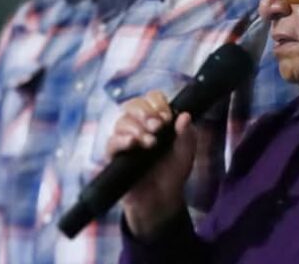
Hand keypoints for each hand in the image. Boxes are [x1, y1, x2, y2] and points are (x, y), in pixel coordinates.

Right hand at [107, 90, 195, 237]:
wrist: (162, 199)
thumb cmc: (172, 173)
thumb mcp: (185, 153)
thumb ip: (187, 134)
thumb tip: (185, 116)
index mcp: (156, 120)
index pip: (151, 99)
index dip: (158, 104)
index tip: (167, 118)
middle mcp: (138, 126)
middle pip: (133, 105)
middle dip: (146, 113)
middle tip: (158, 127)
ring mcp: (125, 139)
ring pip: (122, 121)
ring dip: (137, 128)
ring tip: (150, 143)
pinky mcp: (115, 156)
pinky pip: (112, 141)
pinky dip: (122, 140)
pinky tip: (133, 144)